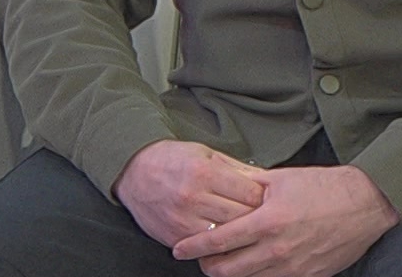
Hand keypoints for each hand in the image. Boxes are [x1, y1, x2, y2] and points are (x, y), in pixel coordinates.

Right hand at [115, 140, 266, 248]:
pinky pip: (206, 247)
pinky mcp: (175, 237)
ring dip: (238, 233)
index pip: (250, 193)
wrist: (133, 171)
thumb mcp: (206, 154)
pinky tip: (224, 237)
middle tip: (263, 215)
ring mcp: (183, 220)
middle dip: (256, 216)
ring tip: (246, 227)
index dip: (263, 197)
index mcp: (205, 172)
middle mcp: (193, 197)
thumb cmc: (172, 159)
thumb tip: (265, 180)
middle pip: (242, 216)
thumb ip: (236, 168)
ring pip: (226, 235)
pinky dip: (218, 244)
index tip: (267, 198)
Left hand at [171, 164, 399, 276]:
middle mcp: (276, 250)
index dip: (193, 247)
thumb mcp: (282, 179)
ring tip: (224, 262)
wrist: (365, 204)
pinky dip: (256, 275)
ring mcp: (291, 268)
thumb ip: (250, 186)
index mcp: (267, 222)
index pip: (219, 241)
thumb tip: (224, 185)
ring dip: (231, 273)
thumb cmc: (324, 187)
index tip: (178, 249)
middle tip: (201, 257)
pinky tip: (254, 264)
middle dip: (208, 265)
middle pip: (227, 270)